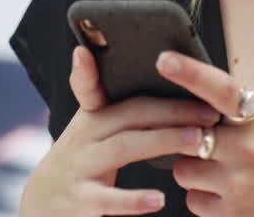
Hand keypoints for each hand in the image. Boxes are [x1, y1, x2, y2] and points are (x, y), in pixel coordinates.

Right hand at [19, 47, 220, 216]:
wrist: (43, 209)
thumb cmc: (81, 167)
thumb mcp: (92, 135)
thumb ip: (122, 115)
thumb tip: (171, 99)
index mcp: (90, 119)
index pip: (94, 87)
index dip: (88, 69)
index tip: (92, 51)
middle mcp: (83, 137)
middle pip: (129, 114)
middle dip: (172, 110)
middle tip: (210, 112)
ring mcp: (80, 167)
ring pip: (123, 147)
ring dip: (163, 141)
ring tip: (197, 142)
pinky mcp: (80, 199)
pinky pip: (109, 197)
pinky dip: (134, 199)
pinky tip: (159, 199)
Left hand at [156, 51, 253, 216]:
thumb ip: (239, 106)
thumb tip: (195, 89)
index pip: (221, 89)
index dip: (189, 73)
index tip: (163, 60)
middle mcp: (251, 146)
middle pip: (188, 133)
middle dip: (190, 138)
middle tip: (210, 144)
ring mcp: (240, 182)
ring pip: (183, 169)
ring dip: (196, 171)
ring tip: (225, 173)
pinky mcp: (232, 213)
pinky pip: (192, 199)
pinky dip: (204, 198)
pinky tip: (229, 195)